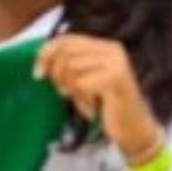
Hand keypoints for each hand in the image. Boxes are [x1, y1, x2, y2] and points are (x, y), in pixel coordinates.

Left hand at [34, 34, 163, 164]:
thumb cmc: (106, 105)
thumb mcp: (85, 78)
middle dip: (56, 74)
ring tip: (82, 102)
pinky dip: (80, 99)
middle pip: (65, 51)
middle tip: (63, 93)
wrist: (134, 131)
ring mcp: (116, 63)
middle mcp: (112, 49)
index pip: (66, 39)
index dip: (46, 53)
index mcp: (105, 45)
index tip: (37, 73)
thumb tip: (39, 56)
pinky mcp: (115, 79)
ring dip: (71, 89)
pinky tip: (91, 109)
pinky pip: (81, 83)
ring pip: (71, 67)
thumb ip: (69, 63)